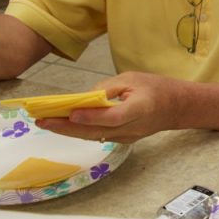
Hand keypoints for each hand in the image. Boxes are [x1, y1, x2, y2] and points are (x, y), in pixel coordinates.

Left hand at [36, 71, 178, 143]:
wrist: (176, 108)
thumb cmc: (155, 87)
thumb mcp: (132, 78)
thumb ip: (108, 88)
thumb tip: (84, 99)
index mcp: (140, 108)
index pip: (114, 116)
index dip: (93, 117)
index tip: (72, 113)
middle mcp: (132, 128)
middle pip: (97, 131)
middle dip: (67, 127)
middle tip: (42, 120)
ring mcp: (127, 137)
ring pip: (94, 137)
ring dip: (68, 131)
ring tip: (46, 123)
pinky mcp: (122, 140)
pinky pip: (98, 136)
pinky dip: (80, 131)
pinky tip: (63, 125)